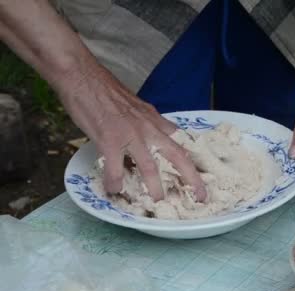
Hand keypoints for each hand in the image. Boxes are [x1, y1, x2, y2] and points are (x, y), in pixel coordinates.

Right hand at [57, 61, 205, 200]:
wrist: (83, 76)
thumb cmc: (107, 92)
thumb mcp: (139, 108)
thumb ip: (150, 124)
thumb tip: (157, 136)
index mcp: (156, 122)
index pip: (182, 144)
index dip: (194, 162)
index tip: (202, 178)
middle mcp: (149, 129)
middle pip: (178, 156)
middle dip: (192, 179)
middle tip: (200, 197)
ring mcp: (130, 134)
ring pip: (150, 166)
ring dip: (156, 188)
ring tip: (159, 202)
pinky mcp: (109, 139)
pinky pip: (115, 168)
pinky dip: (115, 182)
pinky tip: (114, 190)